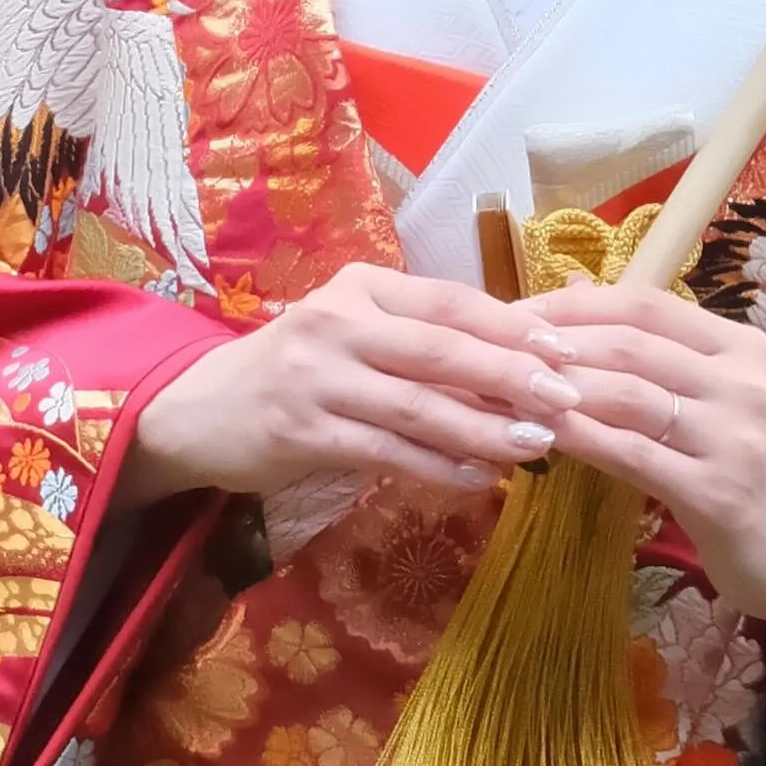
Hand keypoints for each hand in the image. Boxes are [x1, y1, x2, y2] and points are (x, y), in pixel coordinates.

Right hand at [118, 265, 570, 519]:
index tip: (568, 348)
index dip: (512, 325)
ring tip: (536, 442)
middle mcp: (337, 321)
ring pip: (417, 404)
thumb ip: (421, 341)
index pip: (451, 301)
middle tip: (569, 396)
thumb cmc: (296, 372)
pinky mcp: (299, 429)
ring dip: (482, 427)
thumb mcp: (355, 335)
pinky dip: (436, 465)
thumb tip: (522, 361)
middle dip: (511, 374)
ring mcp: (315, 376)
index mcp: (362, 287)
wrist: (197, 410)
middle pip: (441, 349)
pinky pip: (384, 450)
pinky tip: (479, 478)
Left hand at [502, 278, 765, 658]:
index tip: (516, 313)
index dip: (574, 304)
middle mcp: (743, 381)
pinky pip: (633, 454)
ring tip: (506, 390)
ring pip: (629, 394)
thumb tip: (577, 294)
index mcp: (742, 347)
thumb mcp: (713, 400)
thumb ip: (656, 354)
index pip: (646, 305)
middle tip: (496, 351)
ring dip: (560, 389)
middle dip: (556, 343)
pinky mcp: (719, 492)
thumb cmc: (750, 473)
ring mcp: (734, 436)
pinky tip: (540, 437)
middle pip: (631, 343)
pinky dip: (580, 440)